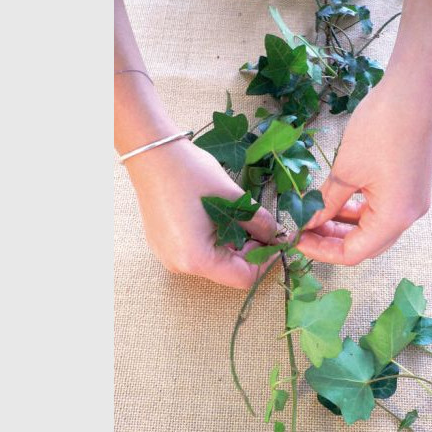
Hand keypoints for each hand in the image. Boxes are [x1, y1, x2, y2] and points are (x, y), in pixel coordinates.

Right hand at [125, 138, 281, 288]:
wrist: (151, 153)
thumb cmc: (191, 172)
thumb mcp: (233, 198)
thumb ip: (259, 222)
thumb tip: (277, 235)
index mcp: (197, 258)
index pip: (243, 278)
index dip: (266, 262)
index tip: (279, 243)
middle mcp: (180, 265)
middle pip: (229, 271)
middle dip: (251, 251)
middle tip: (265, 227)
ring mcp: (169, 256)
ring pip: (215, 261)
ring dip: (235, 244)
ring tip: (242, 217)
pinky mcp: (165, 245)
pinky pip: (199, 252)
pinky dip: (217, 239)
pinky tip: (221, 217)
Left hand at [296, 79, 431, 264]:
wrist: (414, 90)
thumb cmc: (381, 128)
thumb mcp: (345, 170)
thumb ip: (327, 202)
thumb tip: (310, 222)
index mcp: (394, 217)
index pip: (354, 253)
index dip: (322, 251)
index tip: (297, 241)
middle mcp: (408, 215)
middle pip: (366, 244)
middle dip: (332, 240)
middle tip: (304, 230)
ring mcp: (412, 200)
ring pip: (373, 227)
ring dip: (344, 225)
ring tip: (315, 215)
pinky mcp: (411, 186)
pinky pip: (381, 209)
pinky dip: (358, 210)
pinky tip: (336, 201)